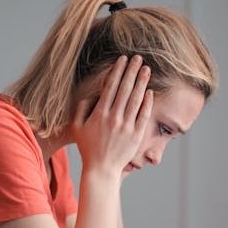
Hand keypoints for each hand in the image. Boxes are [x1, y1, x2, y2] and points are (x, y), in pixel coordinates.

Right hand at [72, 55, 152, 177]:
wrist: (101, 169)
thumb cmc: (88, 147)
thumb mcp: (77, 127)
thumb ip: (81, 109)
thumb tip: (90, 95)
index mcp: (99, 114)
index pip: (110, 87)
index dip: (117, 71)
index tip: (123, 60)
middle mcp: (114, 118)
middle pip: (125, 89)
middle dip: (132, 71)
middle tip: (138, 58)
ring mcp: (126, 127)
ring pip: (135, 100)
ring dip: (142, 82)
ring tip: (146, 69)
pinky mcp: (136, 135)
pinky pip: (143, 116)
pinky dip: (147, 103)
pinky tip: (150, 91)